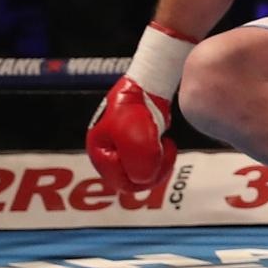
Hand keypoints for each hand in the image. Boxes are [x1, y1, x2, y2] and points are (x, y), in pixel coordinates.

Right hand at [86, 75, 176, 193]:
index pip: (123, 183)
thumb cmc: (137, 108)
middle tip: (166, 152)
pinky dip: (160, 154)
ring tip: (165, 145)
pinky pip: (149, 159)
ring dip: (158, 162)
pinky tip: (164, 141)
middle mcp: (108, 154)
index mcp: (100, 154)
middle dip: (153, 170)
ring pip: (142, 171)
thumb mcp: (138, 142)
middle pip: (133, 179)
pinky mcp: (135, 142)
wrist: (148, 84)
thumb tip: (146, 179)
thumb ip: (141, 167)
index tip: (160, 157)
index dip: (146, 177)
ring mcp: (121, 148)